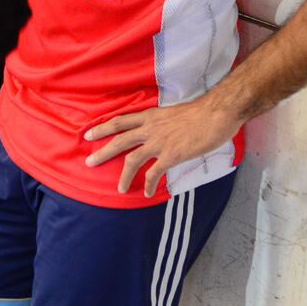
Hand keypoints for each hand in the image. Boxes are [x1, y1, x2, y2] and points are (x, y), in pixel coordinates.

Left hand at [83, 97, 241, 197]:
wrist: (217, 113)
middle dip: (102, 151)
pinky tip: (147, 193)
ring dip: (123, 175)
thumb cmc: (202, 112)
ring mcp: (159, 142)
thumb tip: (164, 133)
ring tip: (119, 189)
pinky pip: (154, 173)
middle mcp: (151, 128)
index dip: (103, 127)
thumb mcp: (175, 113)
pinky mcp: (171, 155)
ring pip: (132, 159)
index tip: (89, 133)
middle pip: (119, 140)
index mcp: (151, 116)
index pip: (121, 121)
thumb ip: (165, 123)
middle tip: (89, 162)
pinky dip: (148, 185)